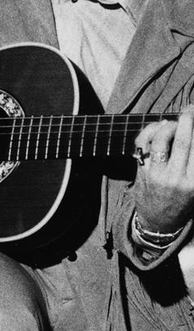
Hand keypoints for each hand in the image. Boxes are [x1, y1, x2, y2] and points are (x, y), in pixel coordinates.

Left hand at [133, 108, 193, 231]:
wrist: (159, 222)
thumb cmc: (182, 200)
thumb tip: (192, 133)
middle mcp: (177, 178)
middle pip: (185, 141)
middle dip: (189, 120)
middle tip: (191, 108)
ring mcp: (157, 175)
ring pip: (161, 140)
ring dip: (168, 125)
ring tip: (172, 122)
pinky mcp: (141, 172)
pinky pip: (143, 145)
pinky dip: (150, 131)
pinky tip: (158, 126)